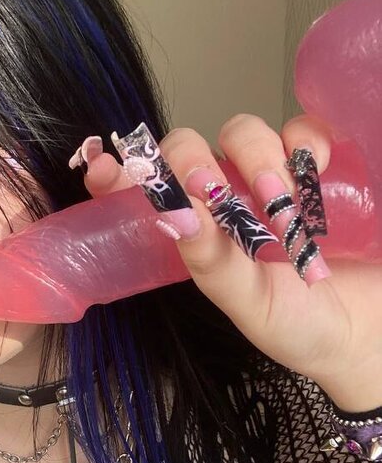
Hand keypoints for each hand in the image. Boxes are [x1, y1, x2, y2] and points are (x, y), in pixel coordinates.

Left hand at [83, 113, 381, 409]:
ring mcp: (268, 177)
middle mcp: (223, 197)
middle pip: (189, 148)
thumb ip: (211, 261)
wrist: (365, 331)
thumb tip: (174, 214)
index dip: (118, 174)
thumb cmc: (296, 323)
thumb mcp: (247, 302)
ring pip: (243, 133)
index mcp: (194, 231)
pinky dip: (309, 142)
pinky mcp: (316, 166)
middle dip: (194, 161)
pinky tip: (318, 171)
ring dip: (258, 159)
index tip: (107, 168)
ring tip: (281, 205)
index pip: (143, 190)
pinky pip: (305, 131)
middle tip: (212, 190)